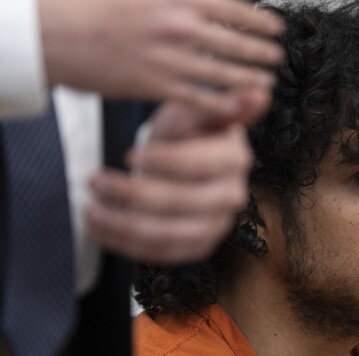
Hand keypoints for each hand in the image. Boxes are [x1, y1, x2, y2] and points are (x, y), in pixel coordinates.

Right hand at [40, 0, 283, 115]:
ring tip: (267, 80)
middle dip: (261, 51)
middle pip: (233, 42)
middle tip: (277, 56)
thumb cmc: (96, 8)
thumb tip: (209, 3)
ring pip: (222, 72)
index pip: (231, 9)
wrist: (57, 35)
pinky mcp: (155, 86)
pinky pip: (199, 98)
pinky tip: (238, 105)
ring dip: (249, 77)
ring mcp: (169, 59)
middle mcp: (177, 27)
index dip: (258, 20)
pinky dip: (222, 102)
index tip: (276, 27)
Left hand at [86, 88, 267, 262]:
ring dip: (126, 225)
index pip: (202, 165)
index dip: (165, 162)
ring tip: (91, 210)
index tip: (130, 155)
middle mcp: (233, 195)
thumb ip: (217, 105)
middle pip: (185, 203)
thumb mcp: (190, 112)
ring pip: (172, 234)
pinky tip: (98, 228)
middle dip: (136, 194)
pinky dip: (127, 245)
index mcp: (235, 158)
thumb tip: (261, 92)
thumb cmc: (183, 133)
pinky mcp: (198, 245)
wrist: (179, 162)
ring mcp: (217, 224)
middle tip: (96, 181)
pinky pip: (163, 254)